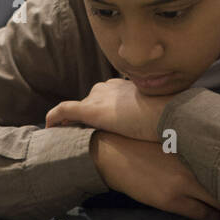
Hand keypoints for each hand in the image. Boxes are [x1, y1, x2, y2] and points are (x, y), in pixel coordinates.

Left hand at [46, 78, 164, 141]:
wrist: (167, 112)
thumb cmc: (172, 116)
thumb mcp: (166, 114)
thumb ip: (160, 119)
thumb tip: (171, 132)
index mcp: (129, 87)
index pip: (111, 94)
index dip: (105, 105)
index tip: (106, 118)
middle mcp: (111, 88)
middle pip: (94, 98)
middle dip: (90, 111)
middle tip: (84, 128)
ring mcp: (100, 98)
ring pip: (80, 106)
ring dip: (74, 117)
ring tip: (67, 130)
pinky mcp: (91, 110)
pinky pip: (65, 110)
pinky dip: (55, 116)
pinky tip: (48, 126)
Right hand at [91, 131, 219, 219]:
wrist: (113, 152)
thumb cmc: (141, 141)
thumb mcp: (171, 137)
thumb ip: (195, 147)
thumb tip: (216, 156)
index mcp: (195, 145)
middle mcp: (193, 163)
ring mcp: (184, 184)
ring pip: (219, 202)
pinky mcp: (172, 200)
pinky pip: (202, 214)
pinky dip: (213, 217)